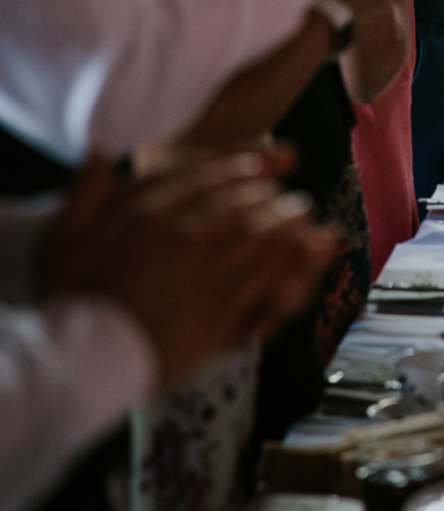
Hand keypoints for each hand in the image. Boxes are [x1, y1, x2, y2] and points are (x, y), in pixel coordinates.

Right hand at [39, 152, 339, 388]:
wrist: (78, 362)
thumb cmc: (71, 303)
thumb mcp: (64, 240)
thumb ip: (87, 191)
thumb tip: (100, 149)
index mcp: (151, 215)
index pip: (211, 177)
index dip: (249, 163)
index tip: (277, 157)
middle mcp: (187, 239)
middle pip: (245, 206)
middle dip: (276, 200)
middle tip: (297, 200)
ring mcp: (208, 279)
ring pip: (263, 242)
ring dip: (292, 230)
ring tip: (310, 226)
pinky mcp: (221, 319)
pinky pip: (269, 288)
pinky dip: (297, 271)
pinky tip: (312, 262)